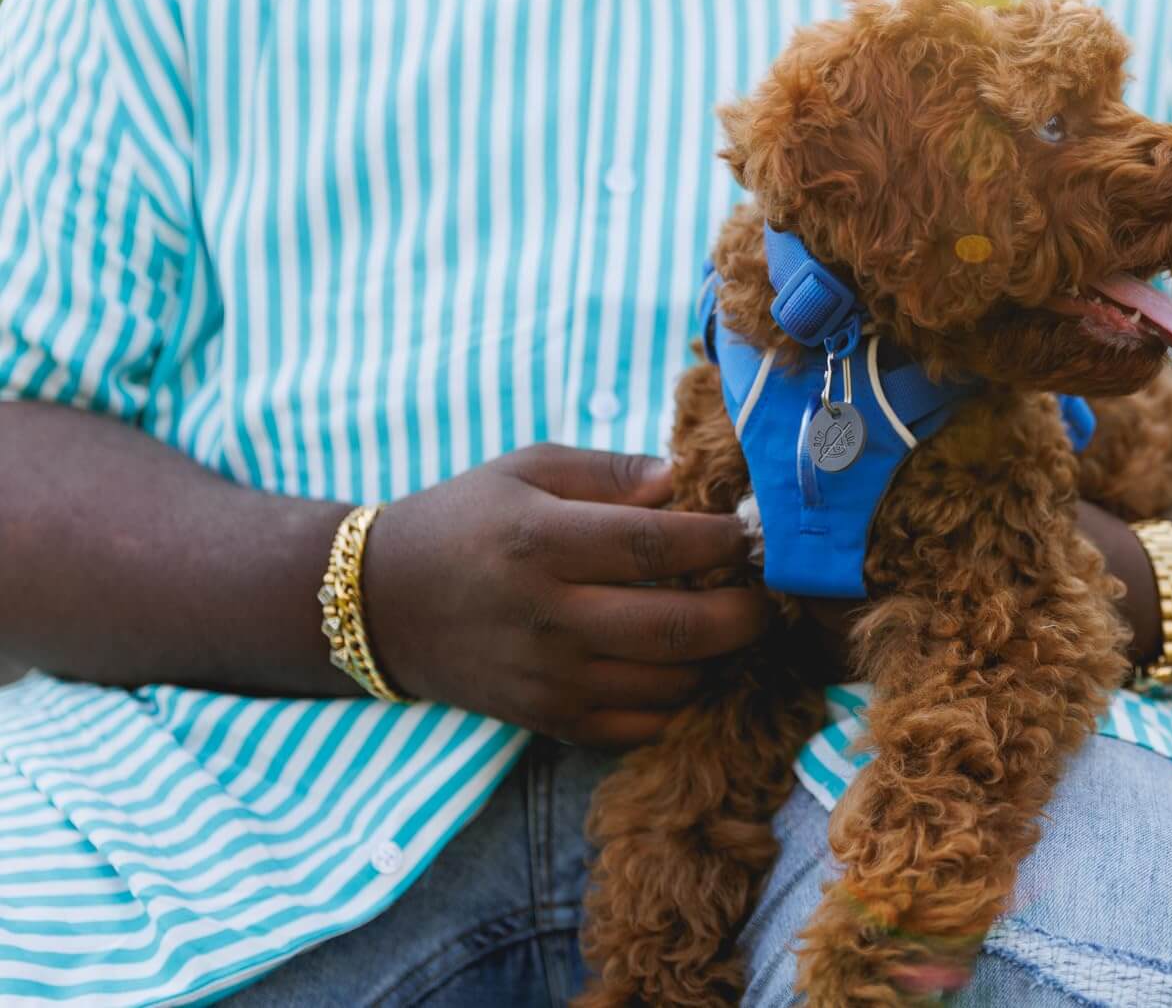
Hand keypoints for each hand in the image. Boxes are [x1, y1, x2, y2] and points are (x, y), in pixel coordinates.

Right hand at [362, 443, 764, 747]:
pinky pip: (643, 726)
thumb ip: (612, 472)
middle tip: (763, 592)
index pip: (657, 546)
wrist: (385, 604)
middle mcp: (549, 618)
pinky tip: (684, 664)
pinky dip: (680, 699)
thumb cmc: (467, 521)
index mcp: (543, 543)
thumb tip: (685, 483)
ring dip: (717, 657)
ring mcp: (551, 680)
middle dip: (743, 612)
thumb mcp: (528, 468)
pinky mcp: (550, 721)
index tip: (751, 533)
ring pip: (672, 683)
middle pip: (679, 627)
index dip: (721, 541)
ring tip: (726, 623)